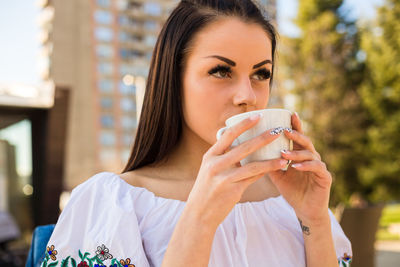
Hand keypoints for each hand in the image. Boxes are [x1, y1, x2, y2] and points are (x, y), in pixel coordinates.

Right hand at [186, 114, 287, 228]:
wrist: (199, 213)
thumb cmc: (207, 189)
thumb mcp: (210, 169)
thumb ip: (223, 157)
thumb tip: (243, 144)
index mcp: (210, 156)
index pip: (228, 135)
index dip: (244, 124)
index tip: (258, 116)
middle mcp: (215, 164)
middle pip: (243, 147)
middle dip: (262, 138)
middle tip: (277, 131)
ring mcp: (224, 178)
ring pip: (252, 164)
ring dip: (270, 158)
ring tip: (284, 152)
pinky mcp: (233, 190)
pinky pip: (253, 178)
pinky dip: (266, 171)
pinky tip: (278, 167)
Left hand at [268, 112, 332, 222]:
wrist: (305, 211)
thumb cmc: (291, 190)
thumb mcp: (277, 175)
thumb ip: (269, 163)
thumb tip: (252, 151)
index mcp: (301, 154)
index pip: (298, 136)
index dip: (295, 125)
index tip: (288, 113)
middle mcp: (311, 157)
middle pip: (306, 141)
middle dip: (296, 134)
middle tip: (285, 130)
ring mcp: (319, 166)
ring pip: (310, 153)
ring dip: (296, 152)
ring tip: (284, 153)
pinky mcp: (325, 177)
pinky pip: (317, 168)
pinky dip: (306, 165)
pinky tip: (296, 166)